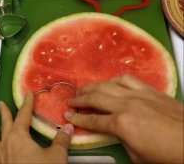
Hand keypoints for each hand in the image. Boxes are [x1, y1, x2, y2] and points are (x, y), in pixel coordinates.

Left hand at [0, 92, 73, 163]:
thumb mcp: (56, 156)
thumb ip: (61, 140)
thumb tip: (68, 128)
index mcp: (19, 138)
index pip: (23, 116)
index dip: (27, 105)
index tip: (27, 95)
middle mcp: (6, 144)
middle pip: (5, 124)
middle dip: (4, 112)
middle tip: (0, 103)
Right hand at [65, 75, 183, 162]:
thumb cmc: (167, 154)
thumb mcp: (137, 155)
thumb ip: (121, 139)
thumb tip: (114, 131)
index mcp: (121, 124)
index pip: (92, 120)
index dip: (77, 118)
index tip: (67, 115)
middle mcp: (126, 105)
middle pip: (96, 97)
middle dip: (80, 99)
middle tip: (71, 100)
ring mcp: (139, 95)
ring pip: (108, 84)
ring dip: (93, 86)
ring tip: (84, 88)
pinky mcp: (150, 90)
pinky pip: (127, 79)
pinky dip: (114, 79)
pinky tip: (109, 82)